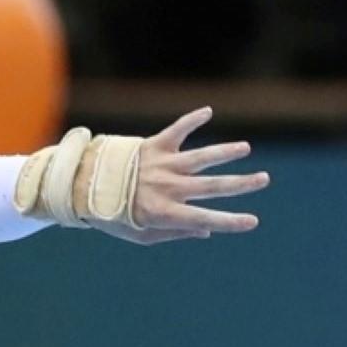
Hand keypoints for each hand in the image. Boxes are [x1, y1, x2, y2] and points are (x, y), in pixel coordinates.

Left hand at [98, 107, 268, 244]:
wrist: (83, 188)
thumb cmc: (113, 216)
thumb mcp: (140, 235)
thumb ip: (173, 233)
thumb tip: (205, 230)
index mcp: (164, 213)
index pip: (205, 219)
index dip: (230, 221)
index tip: (253, 221)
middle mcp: (166, 187)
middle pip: (211, 185)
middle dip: (241, 183)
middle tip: (264, 179)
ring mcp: (161, 165)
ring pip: (201, 157)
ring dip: (225, 151)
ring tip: (245, 149)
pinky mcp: (153, 146)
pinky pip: (177, 130)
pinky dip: (192, 119)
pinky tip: (208, 111)